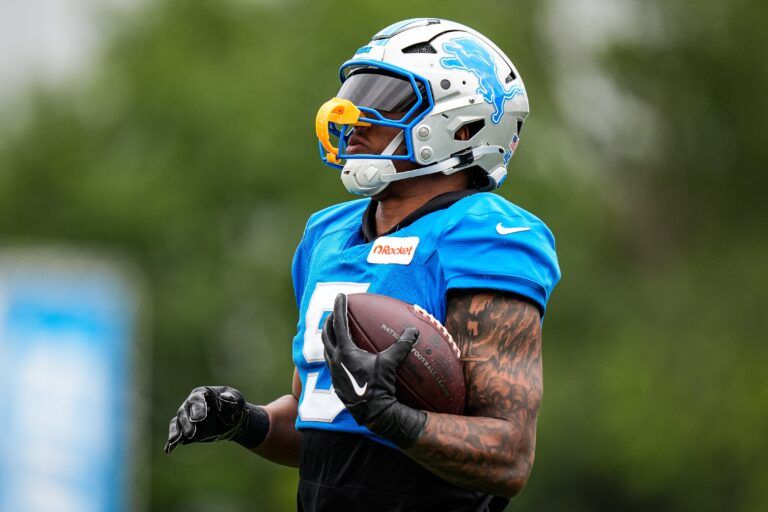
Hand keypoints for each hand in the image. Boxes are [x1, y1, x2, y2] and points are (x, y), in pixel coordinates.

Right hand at [165, 386, 266, 453]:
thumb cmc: (235, 407)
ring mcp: (187, 417)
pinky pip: (176, 434)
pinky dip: (172, 441)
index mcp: (203, 394)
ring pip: (178, 422)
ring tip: (175, 440)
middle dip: (187, 423)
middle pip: (184, 411)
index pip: (197, 399)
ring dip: (177, 431)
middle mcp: (191, 404)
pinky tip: (169, 449)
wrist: (233, 421)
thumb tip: (225, 397)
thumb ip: (233, 398)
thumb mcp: (238, 400)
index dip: (197, 408)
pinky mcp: (186, 430)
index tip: (200, 418)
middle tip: (191, 433)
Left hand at [321, 293, 426, 446]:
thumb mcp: (391, 363)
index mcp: (345, 351)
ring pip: (326, 348)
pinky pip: (330, 361)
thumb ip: (402, 345)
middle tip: (334, 311)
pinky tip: (341, 354)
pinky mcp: (335, 381)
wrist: (372, 412)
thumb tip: (414, 331)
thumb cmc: (380, 387)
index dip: (340, 307)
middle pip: (326, 333)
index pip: (339, 323)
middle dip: (329, 320)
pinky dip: (333, 351)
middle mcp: (335, 359)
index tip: (341, 295)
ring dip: (329, 337)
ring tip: (334, 330)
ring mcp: (333, 371)